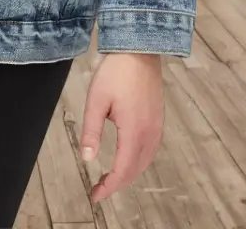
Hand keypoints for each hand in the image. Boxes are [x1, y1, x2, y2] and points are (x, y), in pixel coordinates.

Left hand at [79, 52, 164, 202]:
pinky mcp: (158, 119)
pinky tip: (127, 158)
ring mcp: (157, 126)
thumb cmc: (116, 72)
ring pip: (144, 161)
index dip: (109, 186)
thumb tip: (87, 159)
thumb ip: (91, 131)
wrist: (138, 50)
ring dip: (128, 173)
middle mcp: (150, 133)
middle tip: (98, 188)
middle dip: (117, 183)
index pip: (123, 170)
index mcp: (134, 131)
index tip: (95, 195)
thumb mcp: (96, 100)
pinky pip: (150, 149)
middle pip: (135, 170)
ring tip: (110, 177)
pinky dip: (138, 161)